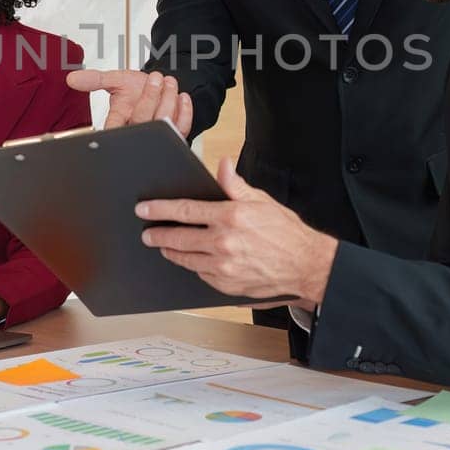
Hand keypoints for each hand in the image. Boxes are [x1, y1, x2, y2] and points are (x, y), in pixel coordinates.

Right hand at [65, 68, 192, 136]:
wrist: (159, 87)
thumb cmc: (136, 87)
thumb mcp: (115, 80)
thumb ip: (95, 79)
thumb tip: (71, 79)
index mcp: (118, 122)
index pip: (114, 128)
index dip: (121, 119)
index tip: (127, 97)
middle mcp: (136, 130)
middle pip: (143, 121)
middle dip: (151, 96)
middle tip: (155, 77)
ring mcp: (156, 133)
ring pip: (163, 123)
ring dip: (168, 99)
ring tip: (168, 81)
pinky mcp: (174, 132)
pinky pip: (181, 126)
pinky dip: (184, 110)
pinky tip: (182, 96)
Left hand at [136, 158, 337, 308]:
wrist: (306, 266)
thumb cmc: (286, 232)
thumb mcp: (262, 201)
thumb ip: (236, 185)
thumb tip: (222, 165)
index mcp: (231, 216)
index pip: (185, 210)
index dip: (160, 209)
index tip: (144, 209)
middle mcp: (224, 242)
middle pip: (179, 238)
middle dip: (158, 234)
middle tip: (147, 233)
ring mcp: (224, 267)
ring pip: (186, 259)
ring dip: (171, 251)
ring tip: (164, 245)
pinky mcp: (226, 285)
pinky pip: (200, 274)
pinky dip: (193, 265)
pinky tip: (191, 259)